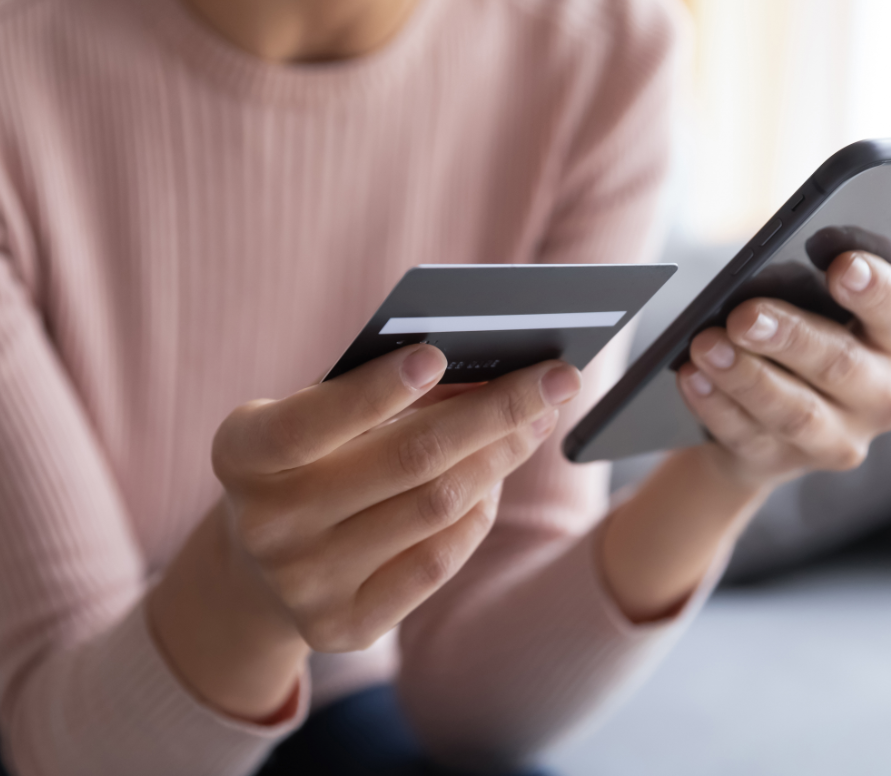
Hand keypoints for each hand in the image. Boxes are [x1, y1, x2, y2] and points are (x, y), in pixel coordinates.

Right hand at [211, 346, 581, 652]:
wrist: (258, 568)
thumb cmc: (307, 460)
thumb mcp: (316, 416)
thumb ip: (378, 391)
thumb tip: (489, 368)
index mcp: (243, 455)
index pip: (310, 422)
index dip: (374, 391)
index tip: (437, 354)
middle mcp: (265, 525)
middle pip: (407, 461)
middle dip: (495, 412)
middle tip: (557, 378)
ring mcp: (304, 584)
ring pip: (436, 509)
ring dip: (501, 457)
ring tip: (537, 420)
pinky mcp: (344, 626)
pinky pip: (439, 561)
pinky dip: (479, 512)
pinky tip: (497, 478)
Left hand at [677, 251, 890, 488]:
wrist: (772, 410)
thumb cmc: (804, 328)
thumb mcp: (822, 300)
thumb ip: (817, 276)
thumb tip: (779, 255)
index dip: (876, 289)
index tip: (843, 266)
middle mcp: (884, 395)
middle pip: (842, 364)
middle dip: (790, 337)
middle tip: (744, 315)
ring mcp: (838, 438)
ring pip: (794, 411)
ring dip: (746, 377)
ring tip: (706, 345)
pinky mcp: (786, 462)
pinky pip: (747, 435)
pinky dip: (716, 405)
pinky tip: (691, 377)